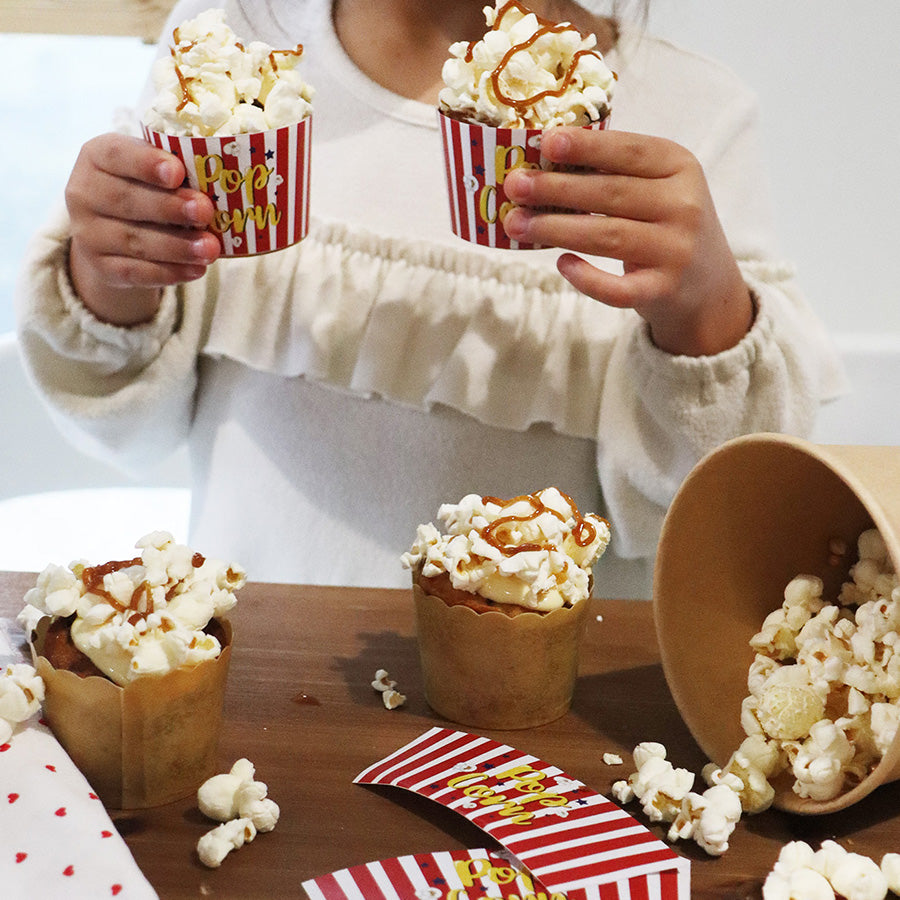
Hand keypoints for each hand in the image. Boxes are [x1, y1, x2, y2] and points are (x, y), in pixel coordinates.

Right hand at [65, 133, 220, 325]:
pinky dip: (169, 272)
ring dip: (177, 246)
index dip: (146, 164)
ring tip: (211, 248)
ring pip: (134, 241)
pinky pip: (136, 272)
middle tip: (206, 211)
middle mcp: (83, 193)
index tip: (177, 172)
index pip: (116, 154)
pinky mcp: (100, 266)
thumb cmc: (144, 189)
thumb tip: (222, 180)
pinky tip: (197, 270)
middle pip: (127, 201)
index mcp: (96, 156)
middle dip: (170, 208)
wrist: (114, 233)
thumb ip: (175, 170)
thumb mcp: (152, 170)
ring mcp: (88, 233)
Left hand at [502, 128, 753, 356]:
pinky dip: (587, 278)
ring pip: (607, 236)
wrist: (709, 285)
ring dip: (556, 229)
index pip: (629, 151)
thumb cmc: (666, 225)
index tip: (546, 142)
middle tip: (515, 186)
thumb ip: (614, 172)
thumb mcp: (658, 187)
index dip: (587, 147)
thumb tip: (542, 162)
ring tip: (516, 224)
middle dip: (556, 189)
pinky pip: (617, 288)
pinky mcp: (663, 290)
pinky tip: (561, 264)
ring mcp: (675, 250)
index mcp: (680, 167)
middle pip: (610, 194)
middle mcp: (683, 206)